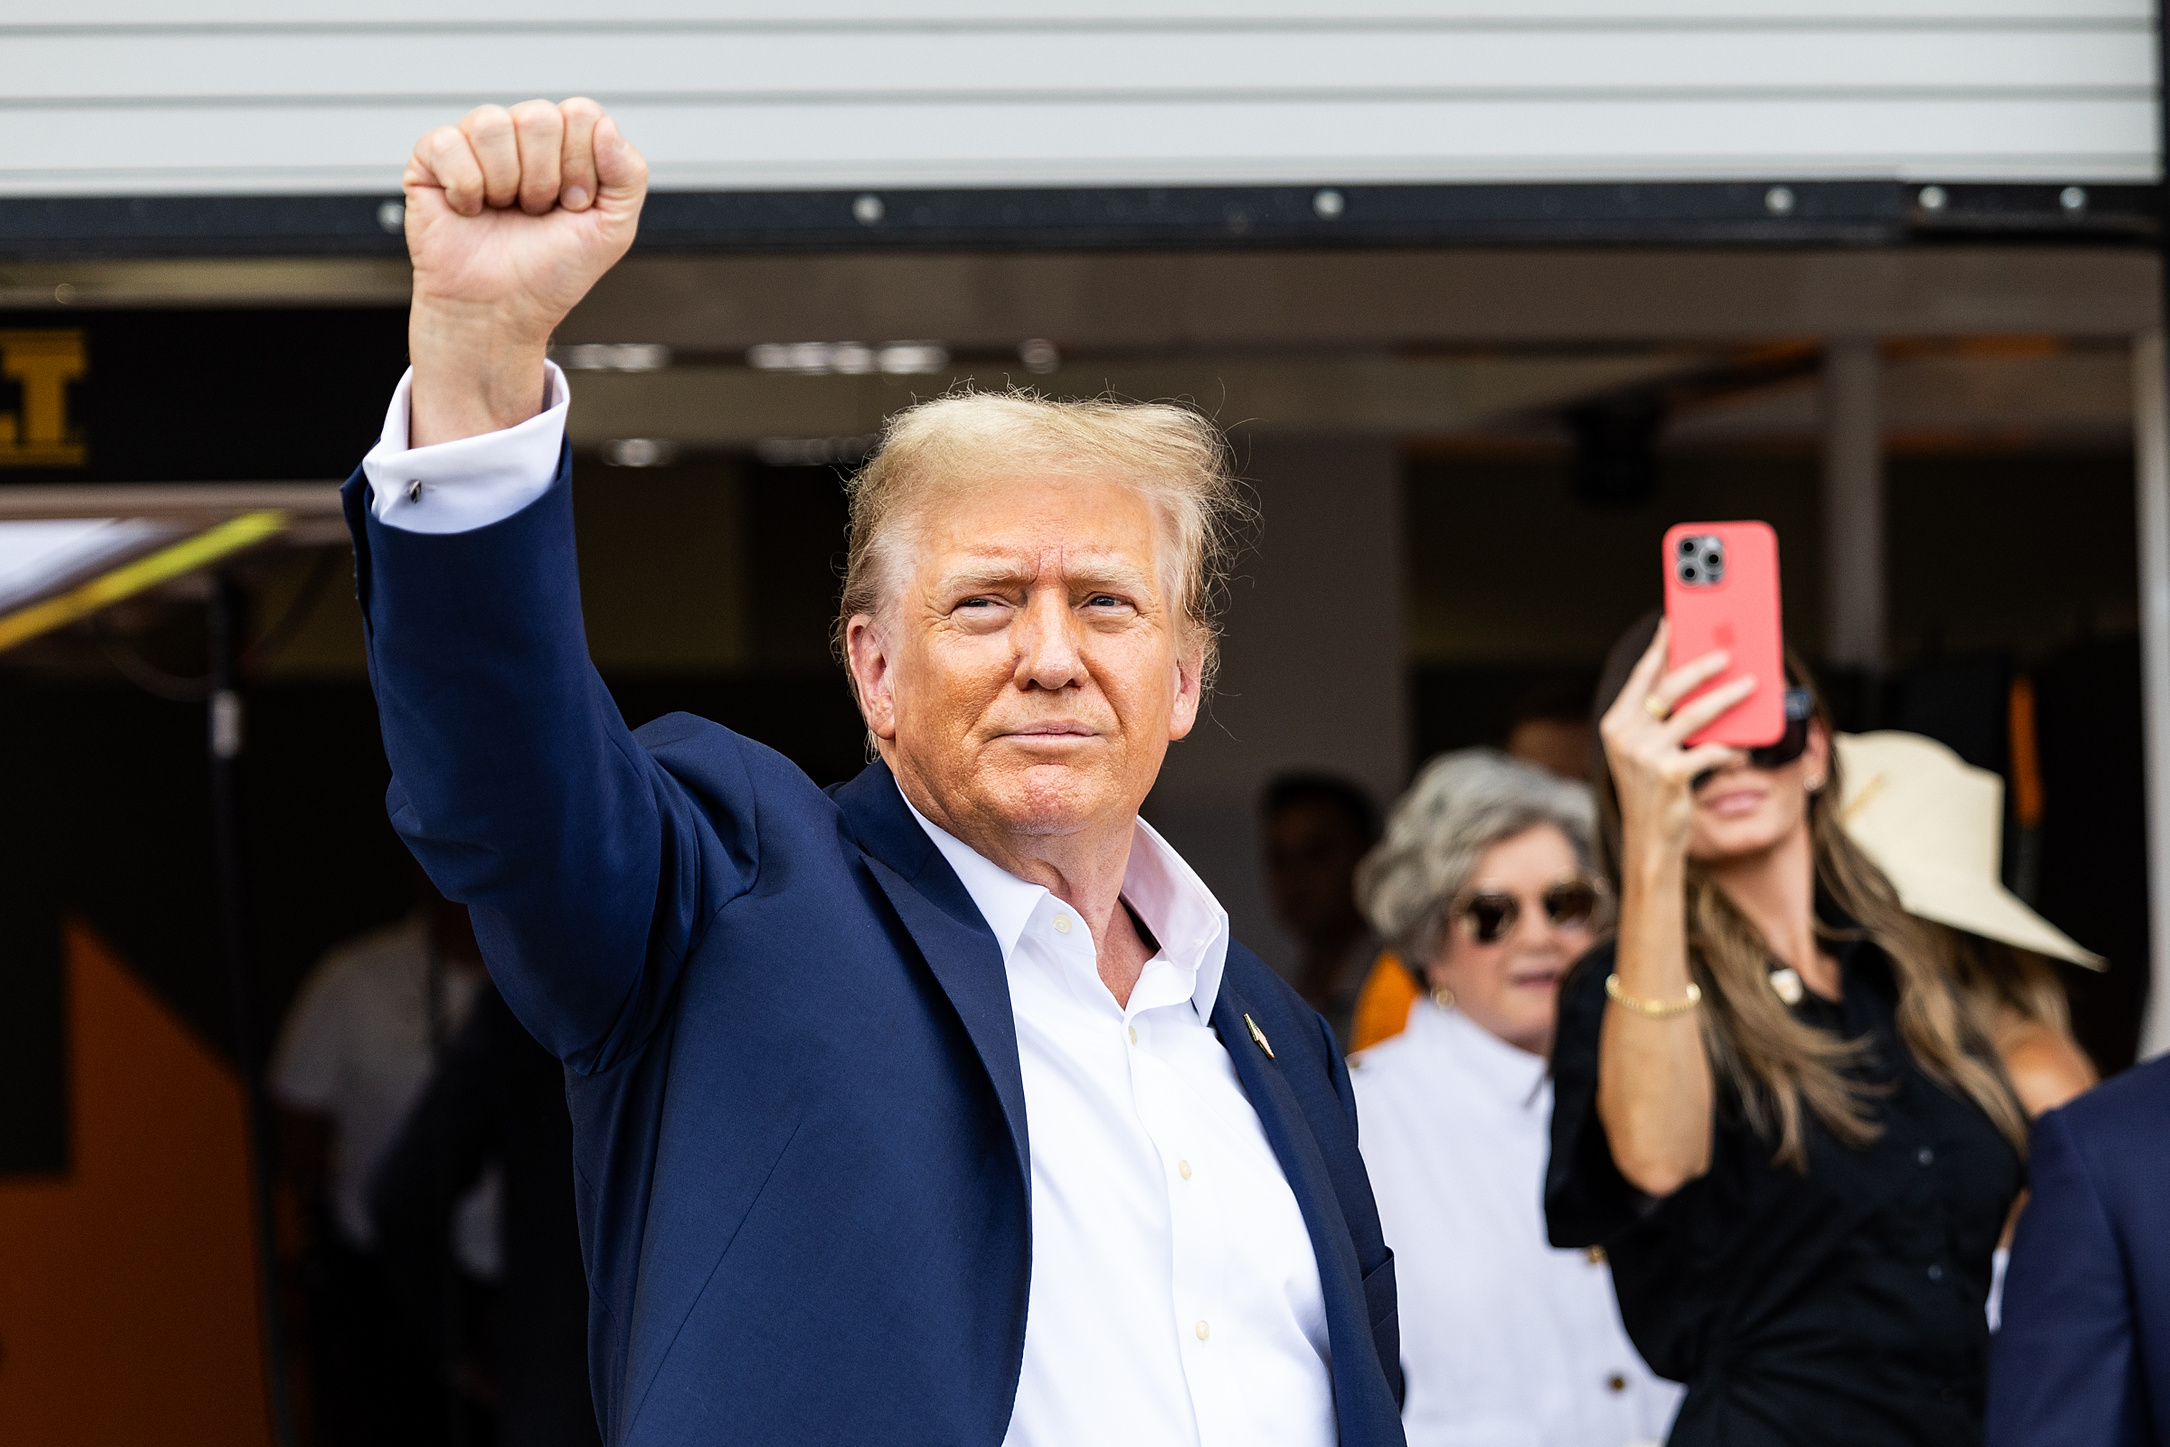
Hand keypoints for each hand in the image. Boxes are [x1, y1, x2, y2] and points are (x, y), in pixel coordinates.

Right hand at [402, 99, 647, 445]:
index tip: (575, 207)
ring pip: (492, 124)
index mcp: (563, 142)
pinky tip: (469, 211)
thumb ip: (629, 174)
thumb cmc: (553, 270)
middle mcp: (519, 134)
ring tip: (504, 212)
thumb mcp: (613, 229)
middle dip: (544, 180)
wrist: (502, 311)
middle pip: (538, 117)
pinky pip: (448, 144)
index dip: (582, 166)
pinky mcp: (431, 158)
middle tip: (536, 214)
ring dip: (506, 184)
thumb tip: (605, 125)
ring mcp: (474, 143)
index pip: (580, 113)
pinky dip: (466, 188)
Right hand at [1598, 620, 1752, 869]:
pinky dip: (1730, 749)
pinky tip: (1741, 750)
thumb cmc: (1653, 792)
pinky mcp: (1670, 775)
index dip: (1659, 648)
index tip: (1674, 624)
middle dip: (1702, 666)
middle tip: (1728, 654)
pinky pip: (1711, 751)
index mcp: (1616, 724)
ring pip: (1696, 714)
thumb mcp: (1646, 752)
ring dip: (1728, 697)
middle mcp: (1626, 736)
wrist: (1648, 840)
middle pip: (1670, 688)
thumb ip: (1661, 721)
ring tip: (1751, 685)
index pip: (1641, 677)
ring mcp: (1646, 755)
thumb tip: (1699, 686)